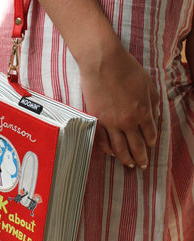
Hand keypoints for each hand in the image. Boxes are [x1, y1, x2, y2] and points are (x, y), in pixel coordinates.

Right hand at [80, 45, 159, 168]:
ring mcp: (111, 123)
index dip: (151, 143)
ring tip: (128, 165)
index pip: (150, 134)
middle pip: (136, 146)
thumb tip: (155, 116)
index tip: (150, 147)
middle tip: (142, 166)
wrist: (102, 62)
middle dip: (141, 158)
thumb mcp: (148, 83)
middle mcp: (128, 121)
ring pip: (119, 148)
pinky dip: (107, 149)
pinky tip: (110, 153)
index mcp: (143, 112)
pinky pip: (102, 140)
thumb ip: (153, 102)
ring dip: (125, 159)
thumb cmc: (126, 69)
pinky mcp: (96, 120)